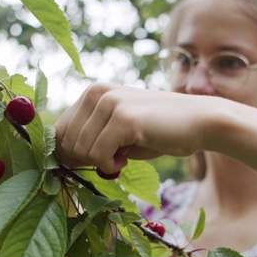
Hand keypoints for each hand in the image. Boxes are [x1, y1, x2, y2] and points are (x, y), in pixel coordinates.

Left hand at [53, 83, 213, 172]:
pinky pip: (98, 155)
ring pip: (80, 150)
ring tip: (123, 155)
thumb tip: (59, 158)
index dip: (67, 153)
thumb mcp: (117, 132)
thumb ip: (90, 138)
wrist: (199, 122)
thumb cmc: (158, 131)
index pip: (57, 130)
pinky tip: (126, 159)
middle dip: (85, 159)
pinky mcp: (123, 118)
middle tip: (113, 157)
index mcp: (92, 92)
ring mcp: (109, 103)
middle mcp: (97, 92)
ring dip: (100, 162)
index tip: (90, 161)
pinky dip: (110, 165)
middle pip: (65, 142)